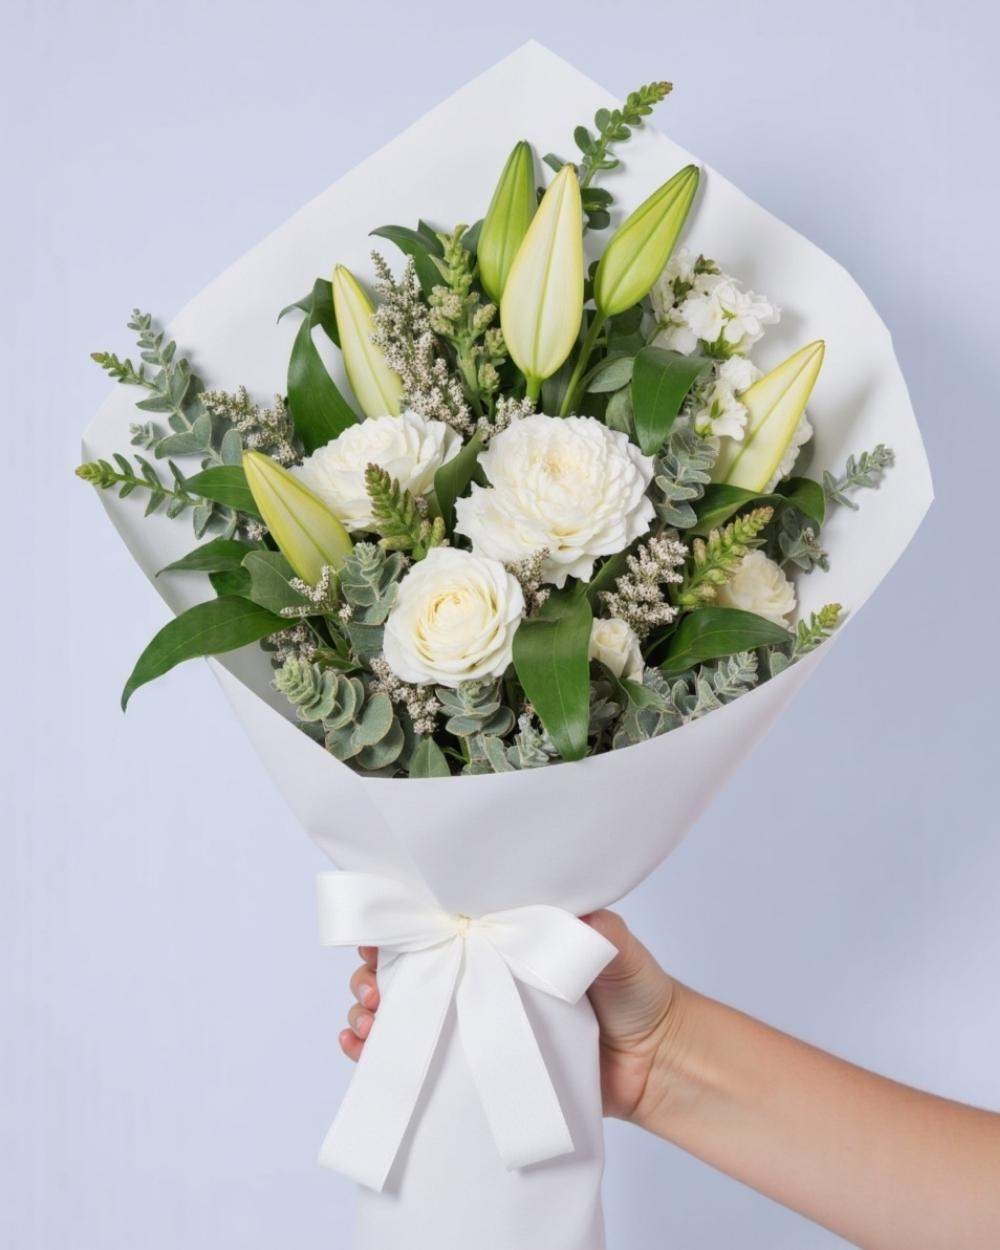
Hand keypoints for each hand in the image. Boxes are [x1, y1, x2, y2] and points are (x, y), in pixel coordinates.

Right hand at [338, 911, 680, 1129]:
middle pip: (408, 968)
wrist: (659, 1063)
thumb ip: (579, 921)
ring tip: (367, 1021)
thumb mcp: (608, 939)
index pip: (436, 923)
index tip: (377, 934)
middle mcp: (482, 974)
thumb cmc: (635, 988)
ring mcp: (477, 1021)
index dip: (399, 924)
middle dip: (373, 972)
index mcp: (502, 935)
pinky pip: (421, 1064)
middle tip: (370, 986)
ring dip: (371, 1014)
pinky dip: (380, 1057)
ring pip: (405, 1013)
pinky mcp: (479, 1068)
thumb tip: (536, 906)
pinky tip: (362, 1052)